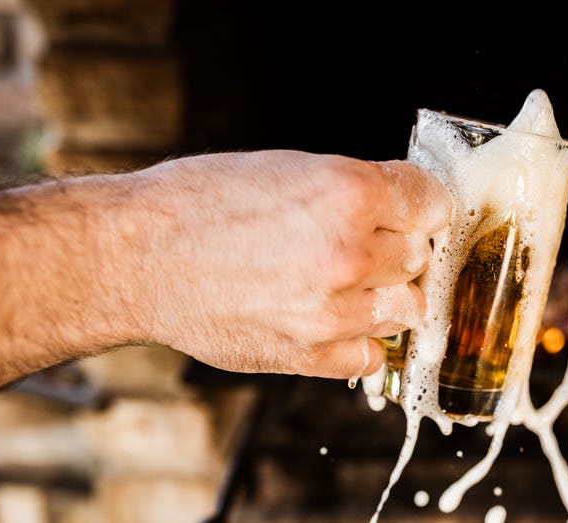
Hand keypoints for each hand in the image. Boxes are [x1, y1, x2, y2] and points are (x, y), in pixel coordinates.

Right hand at [130, 150, 450, 378]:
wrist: (135, 257)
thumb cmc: (200, 203)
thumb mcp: (288, 168)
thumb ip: (356, 190)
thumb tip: (404, 208)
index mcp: (348, 193)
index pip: (432, 203)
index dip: (419, 206)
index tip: (410, 212)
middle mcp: (349, 253)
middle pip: (420, 257)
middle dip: (396, 249)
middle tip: (358, 245)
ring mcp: (332, 311)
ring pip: (406, 309)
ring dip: (382, 296)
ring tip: (340, 283)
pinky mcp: (310, 356)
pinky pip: (372, 356)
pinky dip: (358, 340)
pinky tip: (327, 319)